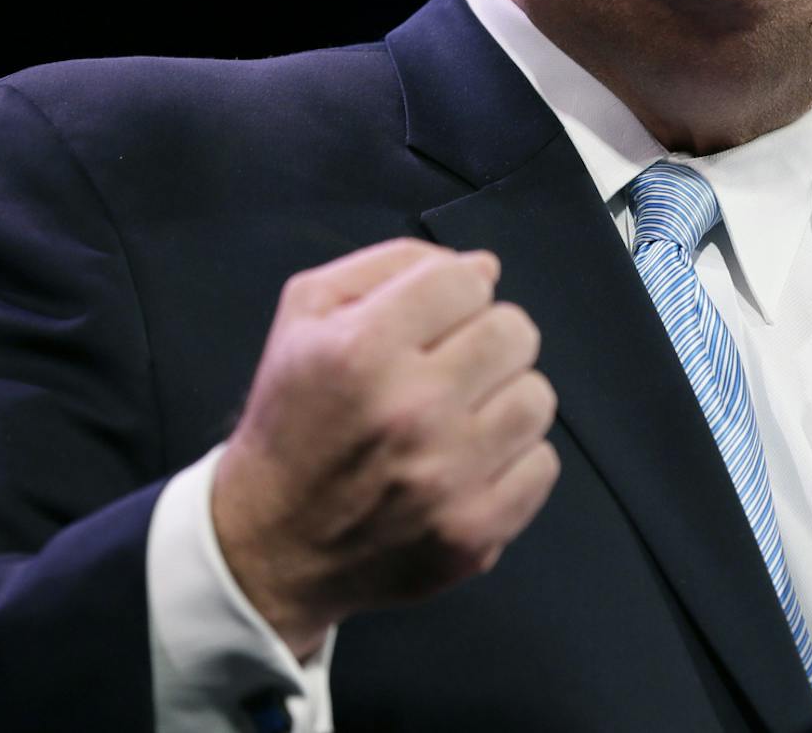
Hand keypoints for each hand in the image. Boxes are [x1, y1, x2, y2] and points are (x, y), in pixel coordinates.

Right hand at [211, 239, 559, 657]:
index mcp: (362, 349)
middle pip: (514, 332)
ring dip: (504, 399)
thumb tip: (484, 268)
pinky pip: (542, 465)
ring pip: (536, 398)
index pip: (468, 282)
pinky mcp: (473, 533)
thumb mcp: (305, 315)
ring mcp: (447, 478)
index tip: (434, 320)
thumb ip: (391, 266)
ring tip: (463, 417)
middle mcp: (410, 411)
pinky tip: (470, 465)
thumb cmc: (291, 418)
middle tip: (453, 367)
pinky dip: (513, 461)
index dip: (455, 293)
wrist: (269, 544)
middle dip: (487, 339)